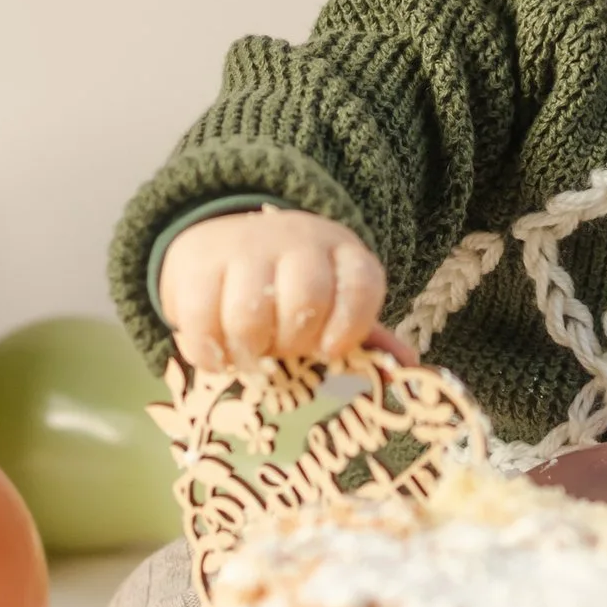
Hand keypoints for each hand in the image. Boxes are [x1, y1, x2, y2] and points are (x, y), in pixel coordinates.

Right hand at [158, 208, 386, 373]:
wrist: (224, 242)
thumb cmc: (289, 290)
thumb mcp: (331, 305)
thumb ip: (364, 336)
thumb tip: (408, 366)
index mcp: (343, 253)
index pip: (361, 285)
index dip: (350, 327)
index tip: (329, 351)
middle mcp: (298, 241)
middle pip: (306, 298)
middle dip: (294, 341)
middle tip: (283, 353)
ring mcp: (245, 247)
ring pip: (250, 312)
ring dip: (249, 350)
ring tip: (249, 357)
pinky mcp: (198, 261)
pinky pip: (200, 316)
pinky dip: (208, 351)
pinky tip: (217, 358)